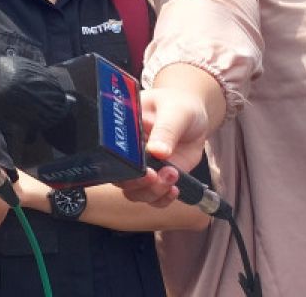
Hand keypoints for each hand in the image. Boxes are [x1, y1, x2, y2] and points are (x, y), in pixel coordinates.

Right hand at [116, 87, 210, 205]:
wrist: (194, 115)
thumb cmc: (179, 105)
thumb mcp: (174, 111)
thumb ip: (166, 130)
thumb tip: (158, 151)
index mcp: (122, 130)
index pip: (110, 152)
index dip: (122, 165)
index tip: (142, 169)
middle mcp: (127, 152)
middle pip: (119, 178)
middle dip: (138, 184)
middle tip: (156, 176)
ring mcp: (142, 167)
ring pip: (134, 192)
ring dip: (152, 192)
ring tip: (172, 177)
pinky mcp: (158, 177)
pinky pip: (153, 198)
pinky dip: (163, 199)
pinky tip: (174, 189)